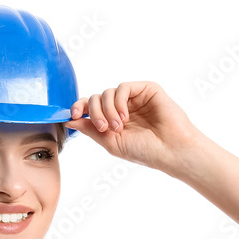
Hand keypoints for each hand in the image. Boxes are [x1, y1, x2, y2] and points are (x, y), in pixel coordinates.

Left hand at [64, 81, 205, 174]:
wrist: (171, 151)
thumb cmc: (145, 151)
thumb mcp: (110, 142)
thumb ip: (90, 129)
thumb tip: (67, 120)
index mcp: (113, 120)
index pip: (90, 107)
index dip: (78, 108)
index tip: (74, 115)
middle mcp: (122, 107)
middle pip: (96, 98)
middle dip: (95, 112)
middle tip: (104, 128)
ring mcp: (134, 98)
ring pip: (107, 92)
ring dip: (107, 110)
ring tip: (118, 126)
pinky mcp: (147, 89)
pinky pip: (123, 87)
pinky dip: (119, 101)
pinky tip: (125, 116)